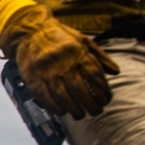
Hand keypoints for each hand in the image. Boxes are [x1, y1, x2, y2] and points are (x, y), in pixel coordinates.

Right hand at [1, 4, 119, 118]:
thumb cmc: (58, 36)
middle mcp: (61, 61)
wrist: (29, 30)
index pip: (94, 75)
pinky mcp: (32, 76)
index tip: (106, 100)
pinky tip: (61, 111)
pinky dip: (53, 106)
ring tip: (80, 114)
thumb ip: (100, 56)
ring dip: (73, 108)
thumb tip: (115, 72)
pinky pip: (43, 96)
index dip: (102, 90)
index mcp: (76, 51)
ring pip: (61, 95)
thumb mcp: (83, 40)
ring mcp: (45, 70)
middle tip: (95, 111)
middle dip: (90, 104)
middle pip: (79, 88)